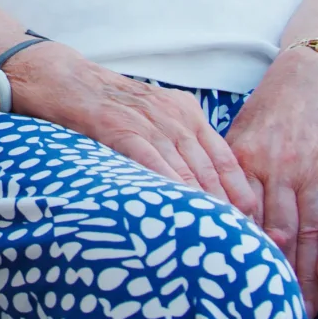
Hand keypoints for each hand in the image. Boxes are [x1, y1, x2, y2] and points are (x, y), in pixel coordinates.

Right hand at [17, 48, 258, 217]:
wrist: (64, 79)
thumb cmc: (108, 106)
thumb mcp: (154, 116)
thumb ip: (178, 143)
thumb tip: (201, 187)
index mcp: (188, 113)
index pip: (226, 159)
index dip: (241, 194)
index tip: (253, 224)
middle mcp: (175, 116)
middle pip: (211, 169)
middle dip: (228, 206)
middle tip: (242, 239)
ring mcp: (148, 121)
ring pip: (186, 168)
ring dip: (203, 203)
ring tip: (216, 235)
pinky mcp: (120, 127)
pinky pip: (151, 160)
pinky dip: (166, 185)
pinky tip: (176, 208)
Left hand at [225, 47, 317, 311]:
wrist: (316, 78)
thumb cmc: (271, 116)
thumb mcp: (238, 137)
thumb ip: (222, 176)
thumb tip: (194, 215)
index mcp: (244, 159)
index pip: (238, 215)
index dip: (237, 252)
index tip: (233, 288)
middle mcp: (277, 165)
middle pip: (273, 230)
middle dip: (272, 275)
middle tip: (271, 315)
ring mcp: (311, 167)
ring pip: (306, 228)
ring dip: (305, 272)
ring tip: (303, 309)